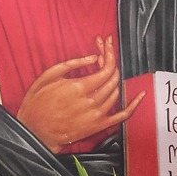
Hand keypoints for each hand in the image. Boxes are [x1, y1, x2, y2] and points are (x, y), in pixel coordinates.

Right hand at [16, 38, 141, 152]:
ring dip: (115, 77)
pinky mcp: (99, 126)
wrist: (35, 131)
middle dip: (111, 61)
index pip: (105, 68)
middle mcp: (91, 102)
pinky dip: (134, 104)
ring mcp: (97, 115)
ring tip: (108, 67)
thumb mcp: (48, 77)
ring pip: (116, 92)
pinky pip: (123, 115)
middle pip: (112, 78)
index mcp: (79, 88)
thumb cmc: (38, 103)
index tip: (107, 44)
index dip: (109, 53)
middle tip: (105, 52)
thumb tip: (93, 56)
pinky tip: (141, 95)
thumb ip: (72, 64)